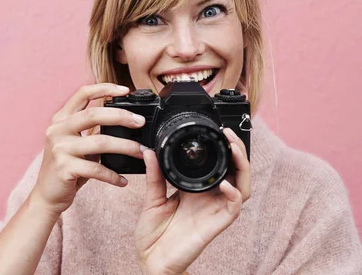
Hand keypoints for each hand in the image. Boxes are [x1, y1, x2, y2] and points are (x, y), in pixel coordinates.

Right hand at [30, 83, 145, 215]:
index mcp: (61, 119)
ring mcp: (59, 149)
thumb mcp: (75, 143)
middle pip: (93, 115)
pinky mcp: (64, 168)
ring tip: (140, 152)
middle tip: (140, 122)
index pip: (82, 94)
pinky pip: (96, 169)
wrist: (47, 196)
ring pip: (100, 143)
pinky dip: (113, 175)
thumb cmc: (66, 167)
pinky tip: (123, 180)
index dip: (104, 88)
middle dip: (121, 116)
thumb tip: (122, 119)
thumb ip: (91, 130)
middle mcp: (57, 130)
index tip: (125, 90)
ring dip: (125, 147)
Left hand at [134, 128, 250, 274]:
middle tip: (229, 134)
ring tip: (235, 149)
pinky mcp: (216, 225)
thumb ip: (154, 176)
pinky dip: (234, 195)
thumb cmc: (153, 235)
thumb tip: (150, 151)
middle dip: (237, 152)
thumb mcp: (152, 200)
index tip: (217, 130)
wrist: (151, 261)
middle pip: (235, 172)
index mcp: (195, 190)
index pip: (216, 166)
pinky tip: (227, 185)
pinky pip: (233, 208)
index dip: (222, 149)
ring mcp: (214, 211)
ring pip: (242, 186)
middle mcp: (209, 198)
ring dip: (242, 167)